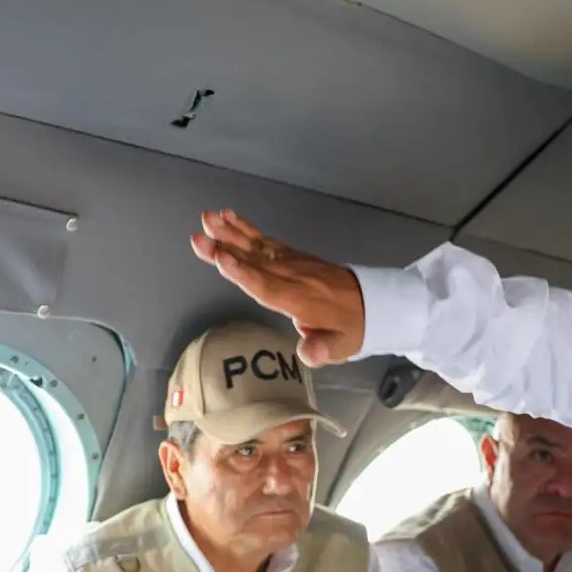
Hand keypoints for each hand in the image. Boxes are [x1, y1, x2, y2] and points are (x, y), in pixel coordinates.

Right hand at [189, 209, 366, 365]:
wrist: (372, 303)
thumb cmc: (350, 329)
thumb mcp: (341, 346)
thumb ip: (323, 349)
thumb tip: (310, 353)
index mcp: (300, 300)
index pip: (267, 286)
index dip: (243, 274)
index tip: (221, 258)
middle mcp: (293, 276)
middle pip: (256, 262)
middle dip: (226, 248)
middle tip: (200, 235)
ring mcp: (293, 262)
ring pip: (258, 247)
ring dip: (231, 232)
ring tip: (208, 218)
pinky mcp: (292, 255)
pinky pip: (266, 240)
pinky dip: (247, 229)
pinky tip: (229, 218)